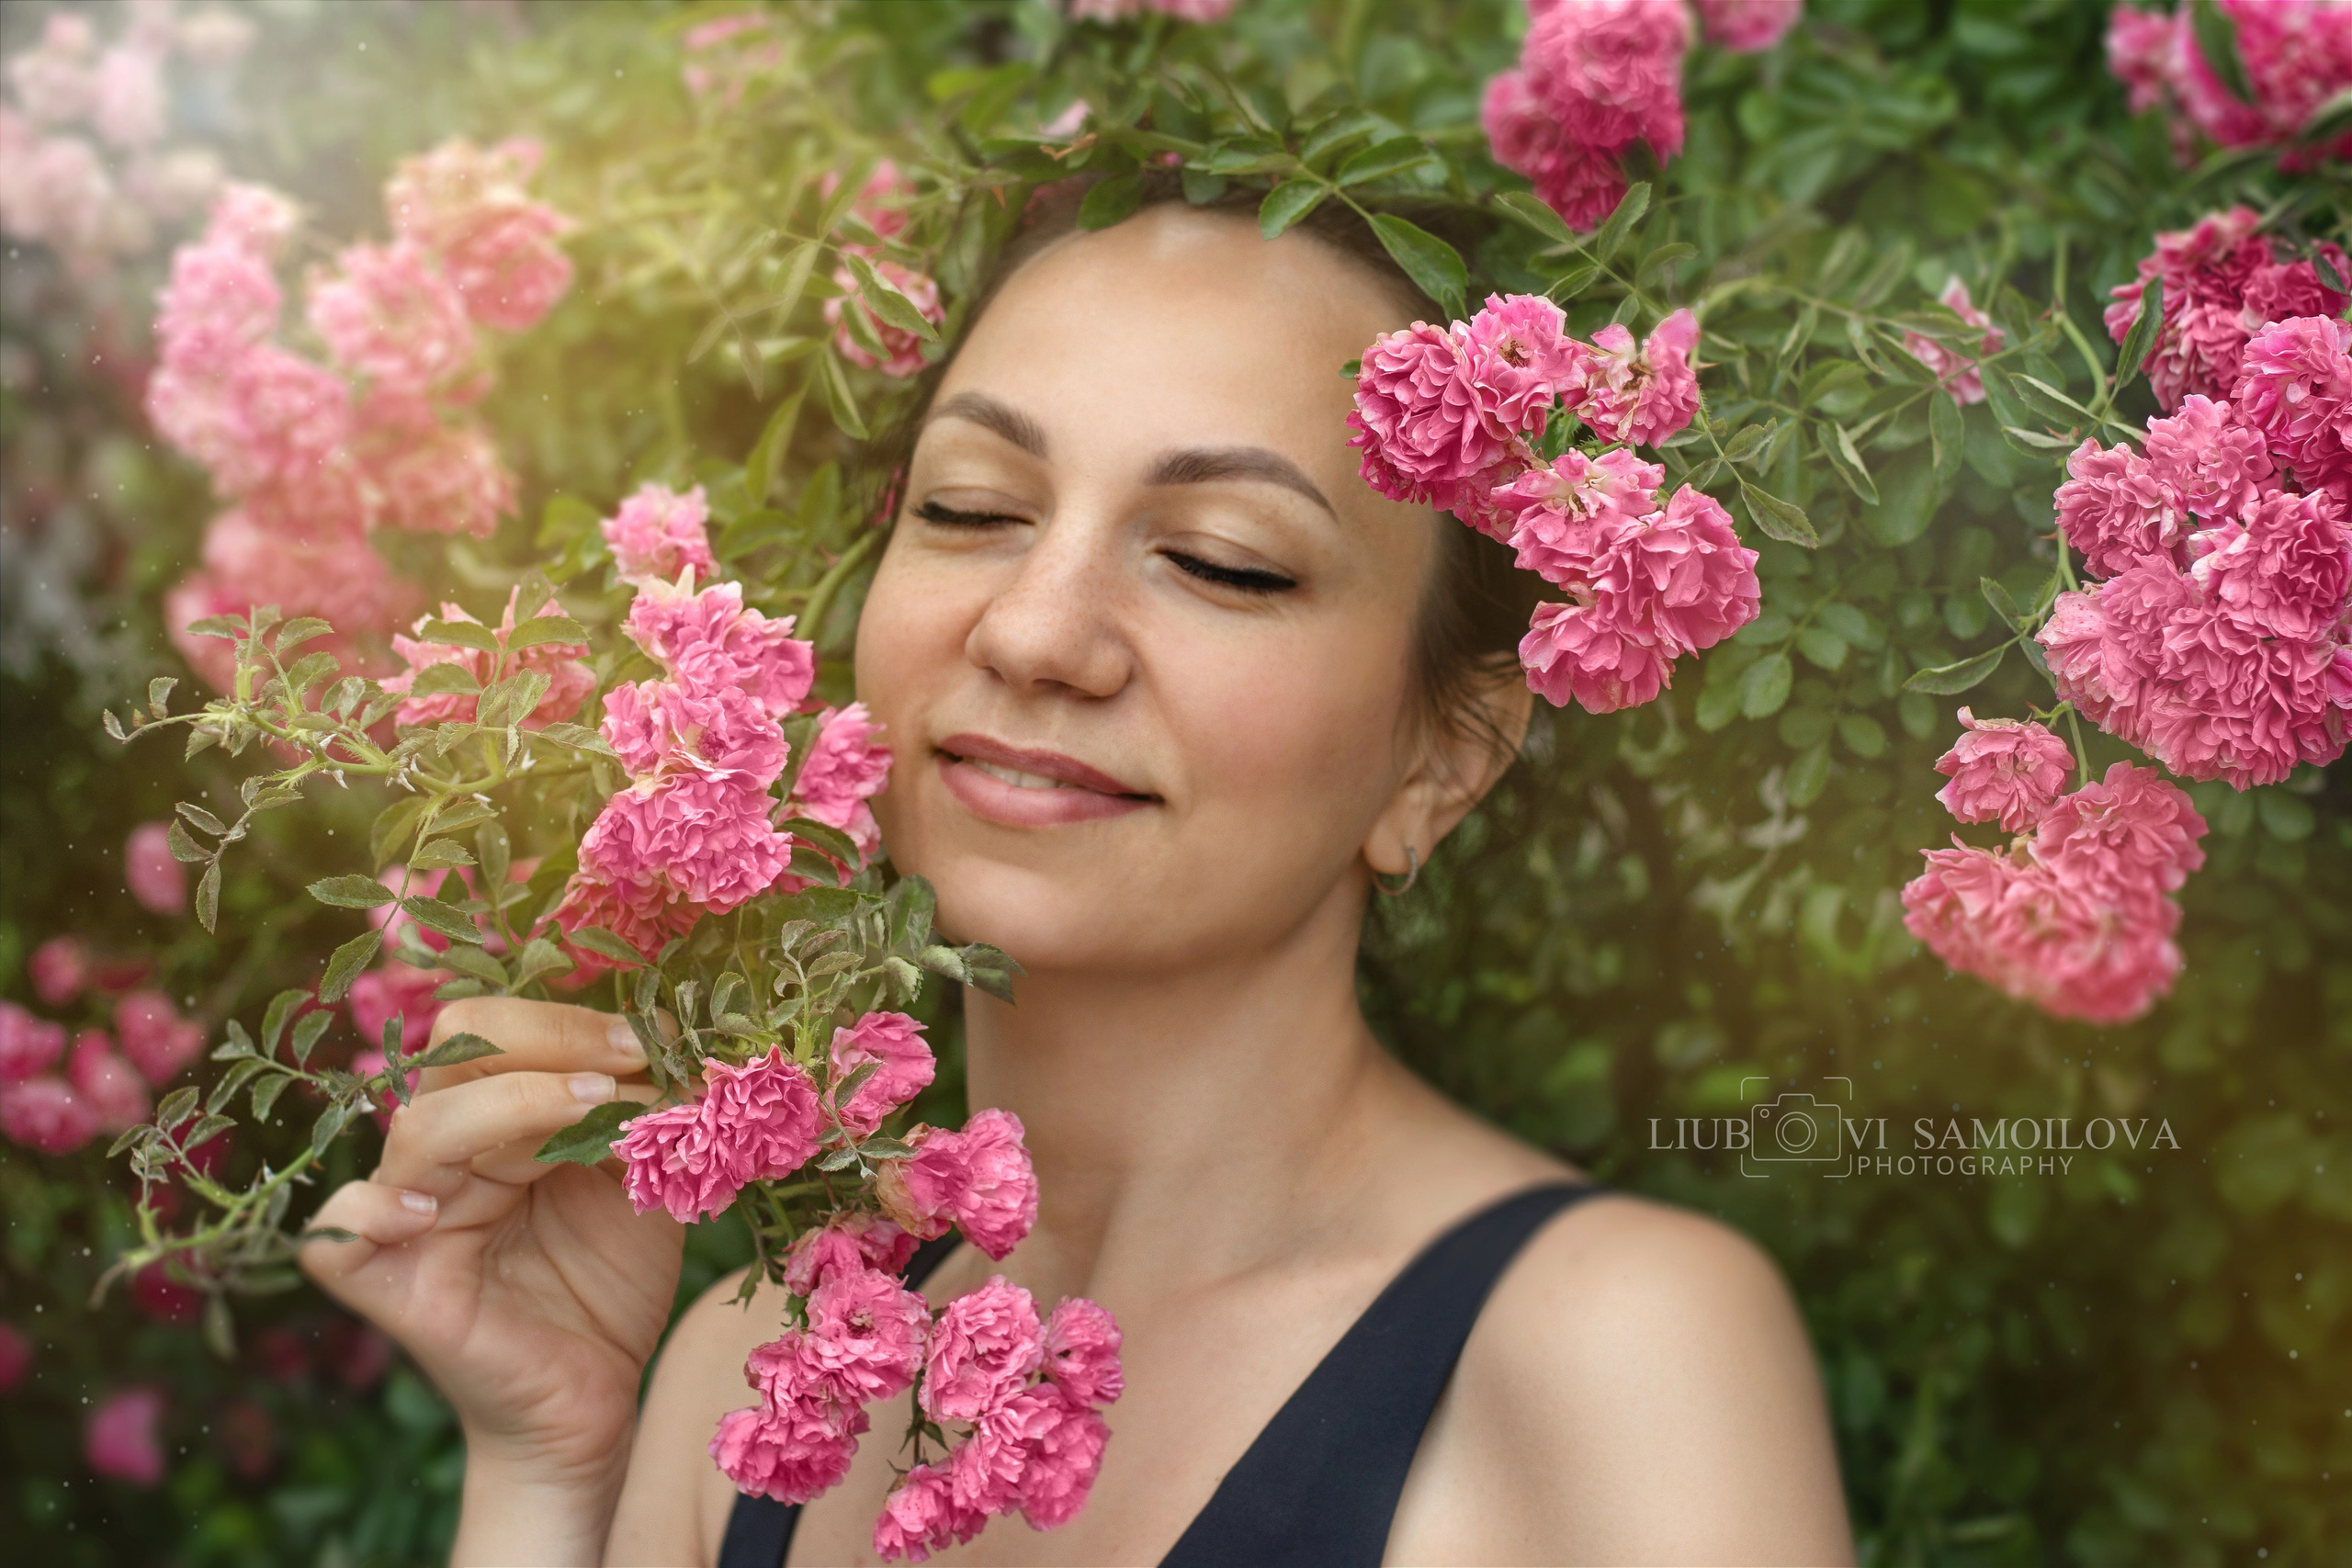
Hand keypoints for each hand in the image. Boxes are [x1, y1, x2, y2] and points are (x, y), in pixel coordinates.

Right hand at [300, 999, 679, 1528]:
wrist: (597, 1393)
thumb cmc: (610, 1282)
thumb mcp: (643, 1183)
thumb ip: (644, 1119)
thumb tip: (675, 1049)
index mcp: (495, 1116)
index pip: (497, 1029)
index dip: (570, 1023)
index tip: (650, 1042)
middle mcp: (444, 1153)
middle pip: (453, 1053)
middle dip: (549, 1043)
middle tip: (626, 1066)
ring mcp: (409, 1216)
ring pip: (418, 1129)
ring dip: (512, 1105)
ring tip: (591, 1112)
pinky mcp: (390, 1286)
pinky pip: (335, 1238)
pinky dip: (372, 1211)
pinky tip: (430, 1211)